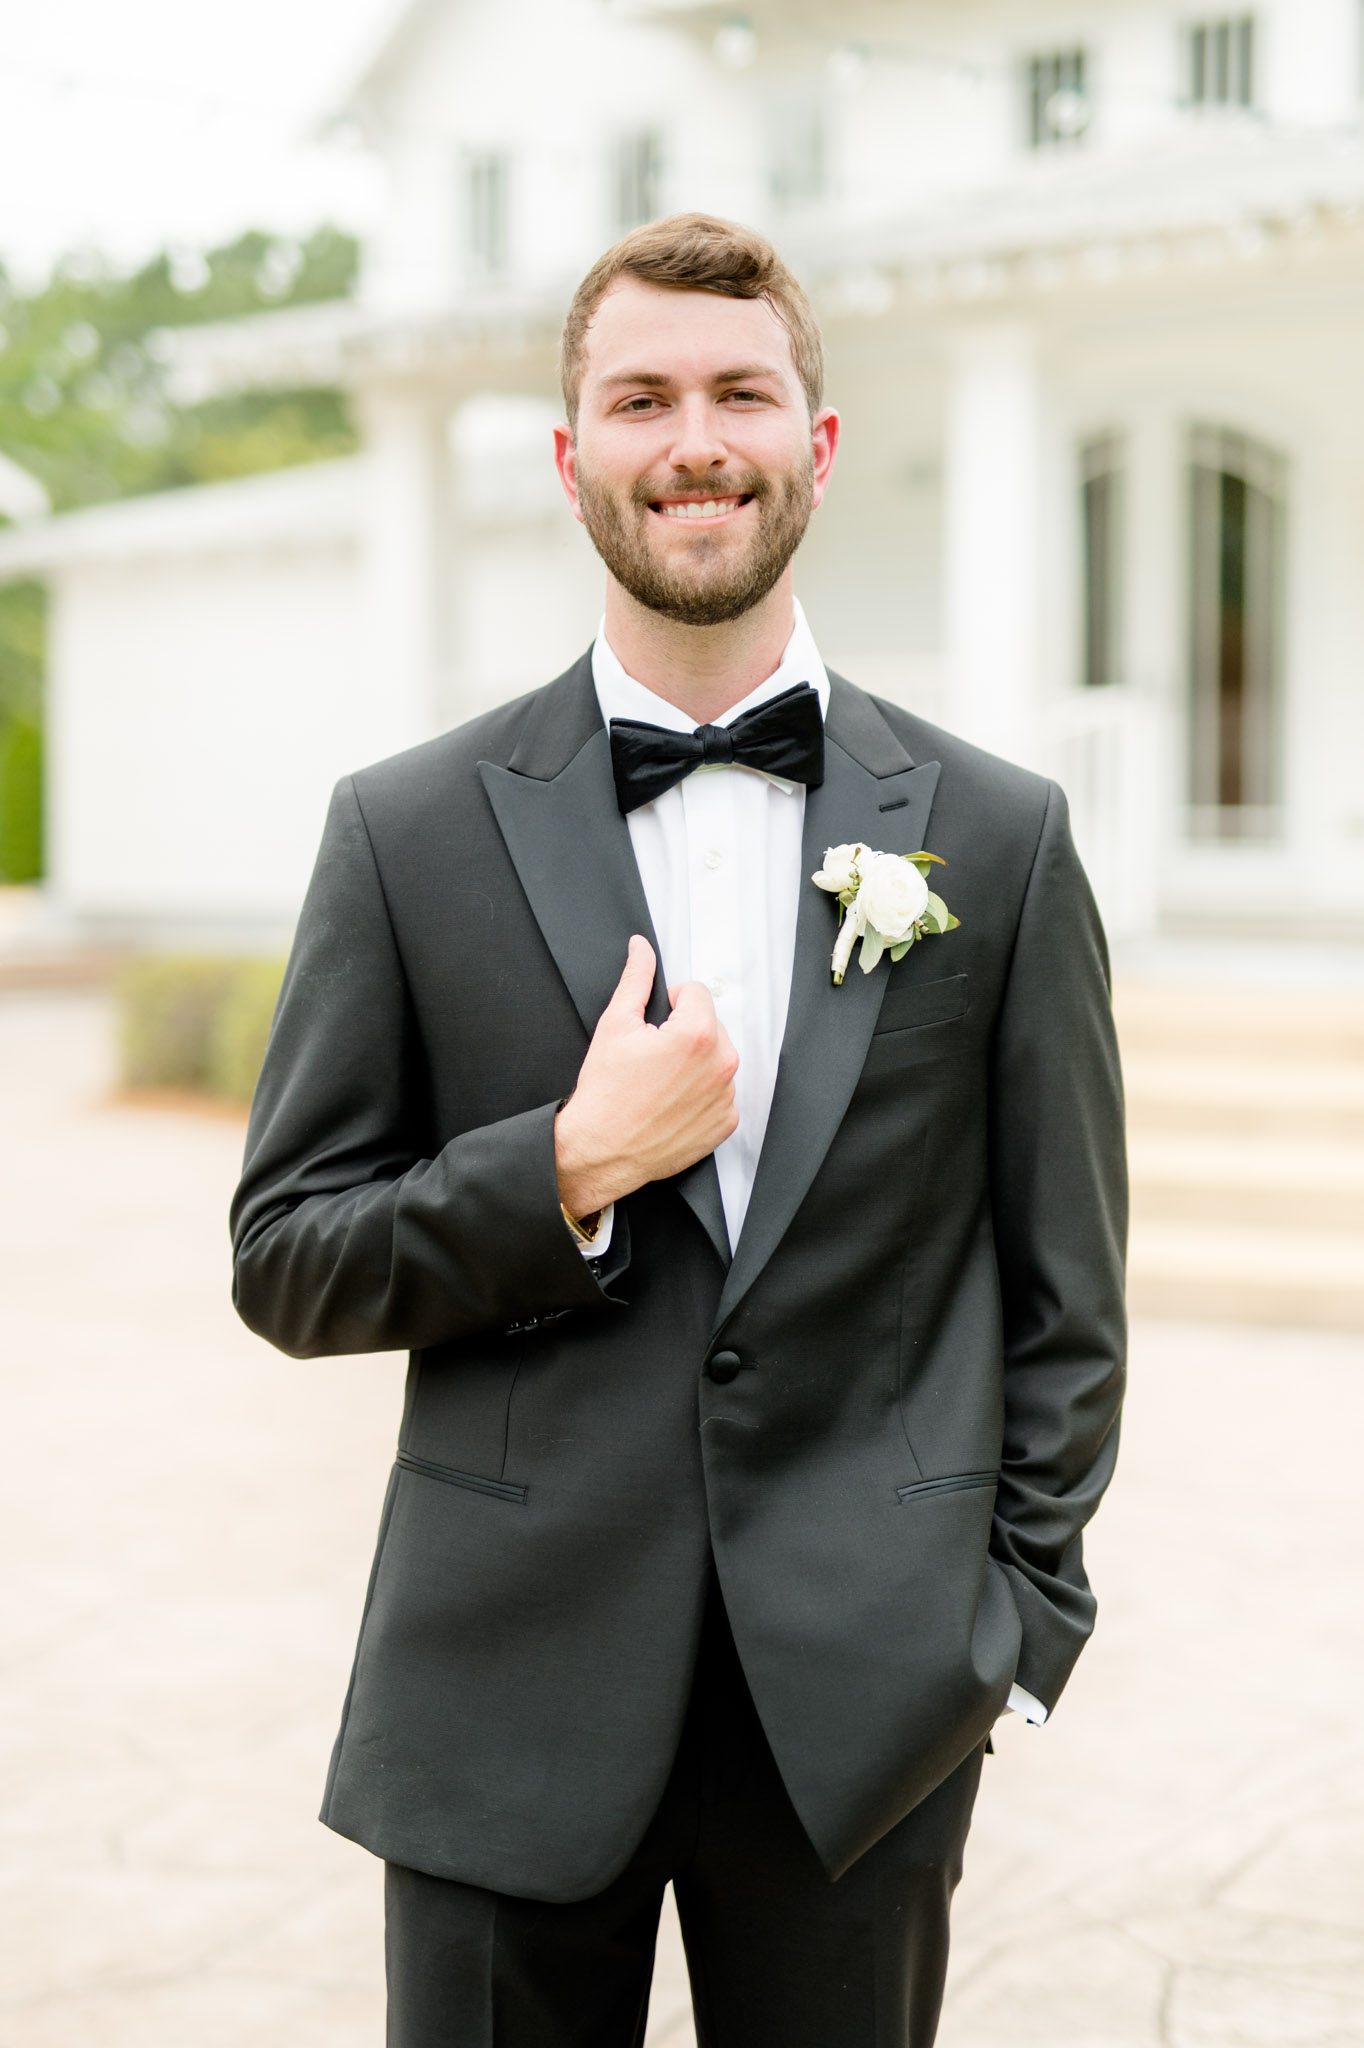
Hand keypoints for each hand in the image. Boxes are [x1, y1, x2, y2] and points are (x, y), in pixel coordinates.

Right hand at [555, 936, 738, 1216]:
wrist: (601, 1150)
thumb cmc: (605, 1093)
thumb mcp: (615, 1024)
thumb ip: (636, 979)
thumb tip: (642, 949)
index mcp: (698, 1034)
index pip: (696, 992)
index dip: (668, 1004)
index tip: (652, 1027)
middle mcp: (721, 1065)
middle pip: (711, 1024)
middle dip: (684, 1033)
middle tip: (652, 1057)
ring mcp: (726, 1097)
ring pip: (717, 1059)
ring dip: (695, 1063)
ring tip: (660, 1082)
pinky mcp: (725, 1122)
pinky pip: (721, 1094)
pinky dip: (701, 1094)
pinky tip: (672, 1102)